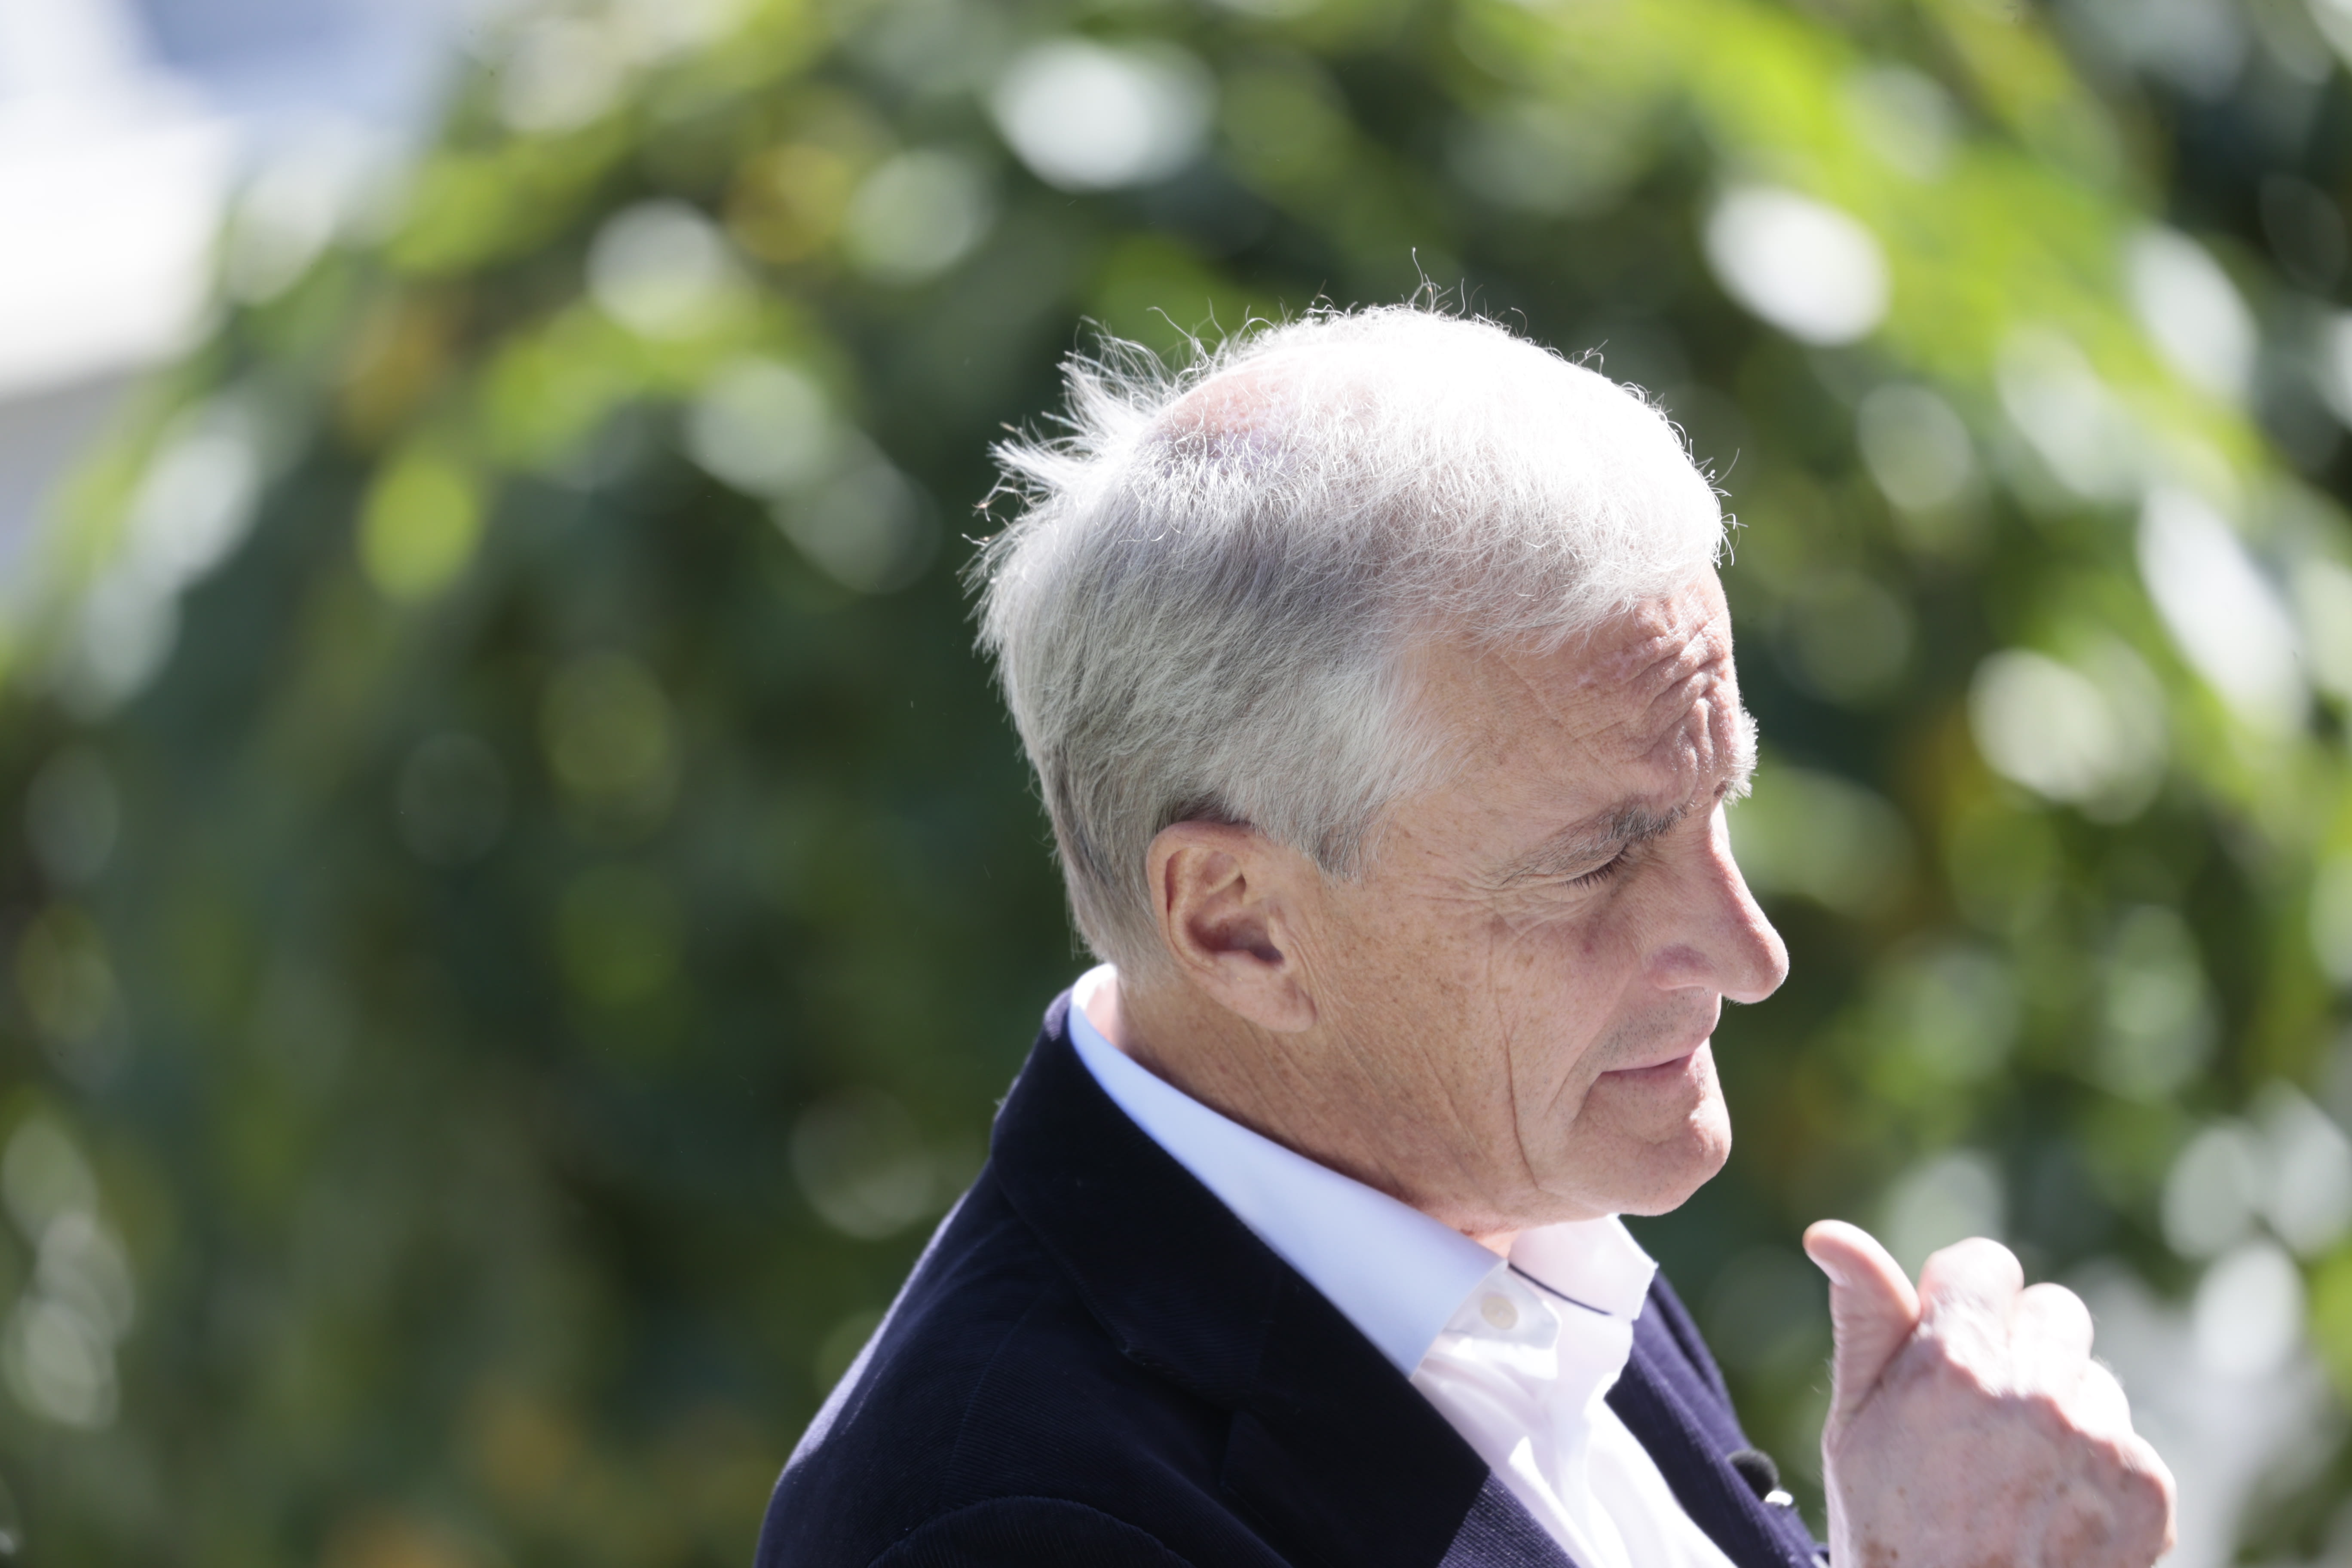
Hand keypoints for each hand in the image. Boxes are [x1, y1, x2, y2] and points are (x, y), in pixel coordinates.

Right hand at [1803, 1220, 2174, 1567]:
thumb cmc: (1889, 1530)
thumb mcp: (1853, 1424)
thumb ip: (1863, 1319)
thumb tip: (1832, 1234)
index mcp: (1954, 1362)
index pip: (1987, 1264)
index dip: (1963, 1302)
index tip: (1948, 1346)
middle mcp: (2034, 1390)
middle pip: (2052, 1310)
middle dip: (2020, 1346)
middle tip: (1982, 1415)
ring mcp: (2098, 1439)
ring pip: (2092, 1376)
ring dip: (2062, 1408)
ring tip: (2016, 1472)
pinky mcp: (2146, 1487)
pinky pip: (2128, 1439)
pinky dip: (2098, 1467)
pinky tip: (2054, 1507)